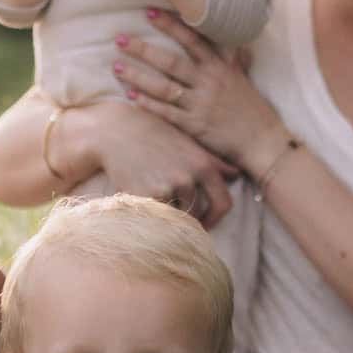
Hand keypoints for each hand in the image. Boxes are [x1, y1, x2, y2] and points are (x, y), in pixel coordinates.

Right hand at [69, 99, 238, 225]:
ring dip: (167, 213)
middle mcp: (189, 177)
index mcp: (204, 165)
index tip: (206, 222)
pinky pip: (156, 215)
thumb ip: (214, 161)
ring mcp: (167, 187)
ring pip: (175, 216)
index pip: (224, 204)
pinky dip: (151, 212)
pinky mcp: (146, 195)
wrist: (116, 131)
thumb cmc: (155, 134)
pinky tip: (142, 196)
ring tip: (153, 196)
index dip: (216, 218)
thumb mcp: (188, 142)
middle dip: (186, 217)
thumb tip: (236, 174)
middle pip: (197, 214)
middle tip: (173, 212)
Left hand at [112, 12, 290, 171]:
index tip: (150, 13)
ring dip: (137, 76)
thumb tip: (233, 39)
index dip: (171, 25)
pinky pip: (166, 113)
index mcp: (220, 67)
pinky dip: (148, 104)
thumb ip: (232, 58)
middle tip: (120, 39)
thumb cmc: (252, 109)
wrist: (262, 140)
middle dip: (143, 49)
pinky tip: (130, 97)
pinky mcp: (194, 125)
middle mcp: (208, 82)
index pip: (192, 40)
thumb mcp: (243, 77)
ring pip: (163, 87)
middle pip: (170, 61)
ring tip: (115, 66)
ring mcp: (200, 104)